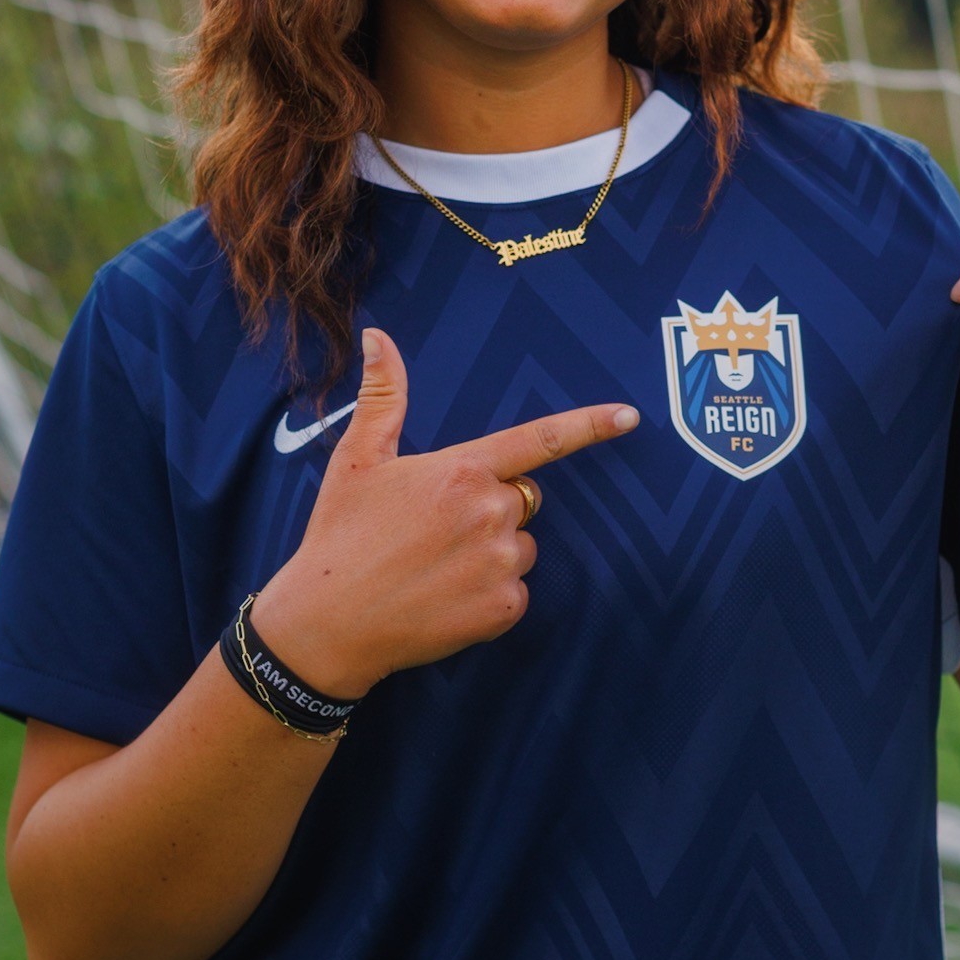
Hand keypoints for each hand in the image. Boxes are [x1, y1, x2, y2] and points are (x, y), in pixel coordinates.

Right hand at [252, 328, 638, 697]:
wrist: (328, 624)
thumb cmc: (340, 535)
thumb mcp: (358, 458)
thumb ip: (384, 395)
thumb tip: (379, 335)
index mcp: (462, 470)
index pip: (541, 440)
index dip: (591, 425)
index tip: (631, 415)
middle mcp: (489, 512)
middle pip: (523, 499)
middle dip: (493, 507)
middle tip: (435, 528)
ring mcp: (500, 563)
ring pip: (521, 545)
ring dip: (493, 551)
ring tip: (434, 565)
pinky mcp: (502, 609)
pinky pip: (515, 590)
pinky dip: (489, 594)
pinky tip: (444, 597)